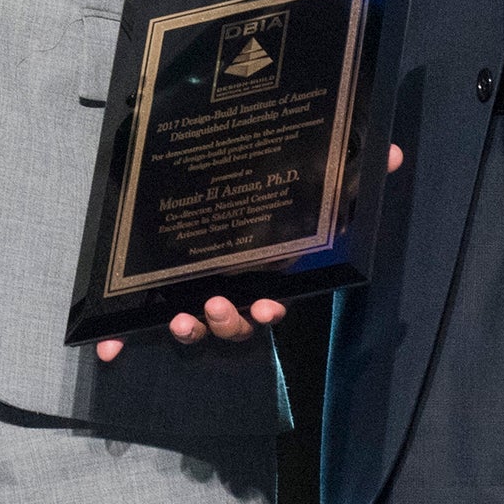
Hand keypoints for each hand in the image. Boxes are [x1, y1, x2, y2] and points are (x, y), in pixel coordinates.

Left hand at [91, 144, 402, 362]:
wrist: (171, 162)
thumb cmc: (239, 175)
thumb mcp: (290, 170)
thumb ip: (343, 168)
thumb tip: (395, 152)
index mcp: (255, 267)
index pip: (270, 300)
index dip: (270, 311)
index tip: (270, 306)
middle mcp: (223, 286)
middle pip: (232, 323)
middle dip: (230, 323)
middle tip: (217, 304)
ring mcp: (184, 292)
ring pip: (192, 328)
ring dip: (189, 332)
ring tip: (181, 317)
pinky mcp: (145, 292)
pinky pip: (134, 327)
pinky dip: (122, 342)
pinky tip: (109, 351)